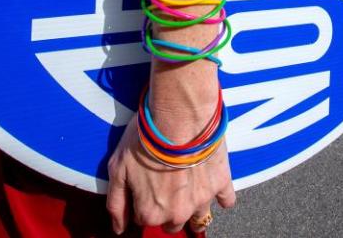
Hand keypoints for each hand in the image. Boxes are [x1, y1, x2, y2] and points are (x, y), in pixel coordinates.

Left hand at [106, 117, 235, 234]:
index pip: (143, 218)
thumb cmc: (146, 140)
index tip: (144, 182)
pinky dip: (221, 197)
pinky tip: (212, 186)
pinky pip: (226, 200)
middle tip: (166, 182)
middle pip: (171, 223)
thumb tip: (118, 228)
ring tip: (187, 186)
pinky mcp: (221, 183)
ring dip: (192, 207)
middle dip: (167, 208)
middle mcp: (178, 214)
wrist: (179, 116)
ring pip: (198, 218)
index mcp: (150, 213)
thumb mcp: (118, 169)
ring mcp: (202, 200)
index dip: (142, 200)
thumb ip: (116, 204)